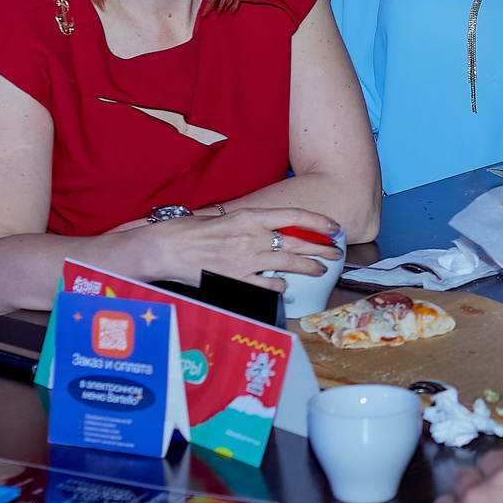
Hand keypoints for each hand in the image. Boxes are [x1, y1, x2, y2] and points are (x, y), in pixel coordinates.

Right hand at [143, 204, 342, 288]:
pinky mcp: (239, 281)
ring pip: (290, 265)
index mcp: (250, 217)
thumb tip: (269, 228)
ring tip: (321, 270)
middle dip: (322, 248)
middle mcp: (253, 238)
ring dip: (310, 268)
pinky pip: (270, 285)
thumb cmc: (189, 231)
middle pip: (299, 242)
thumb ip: (248, 223)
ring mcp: (248, 261)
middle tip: (336, 252)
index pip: (294, 216)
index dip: (319, 221)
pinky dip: (281, 286)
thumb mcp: (223, 217)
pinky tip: (285, 286)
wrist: (165, 249)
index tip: (333, 226)